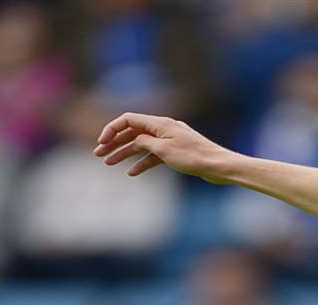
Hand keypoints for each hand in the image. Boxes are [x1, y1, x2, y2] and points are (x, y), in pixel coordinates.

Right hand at [95, 112, 237, 181]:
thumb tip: (134, 141)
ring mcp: (169, 140)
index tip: (102, 142)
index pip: (128, 120)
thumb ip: (144, 143)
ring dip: (125, 153)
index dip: (112, 129)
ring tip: (109, 163)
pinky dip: (142, 162)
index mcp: (159, 123)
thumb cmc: (193, 157)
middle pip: (132, 132)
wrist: (219, 166)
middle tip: (98, 154)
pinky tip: (132, 172)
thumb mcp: (163, 150)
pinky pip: (154, 156)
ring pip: (141, 145)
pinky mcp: (176, 152)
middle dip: (114, 142)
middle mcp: (163, 129)